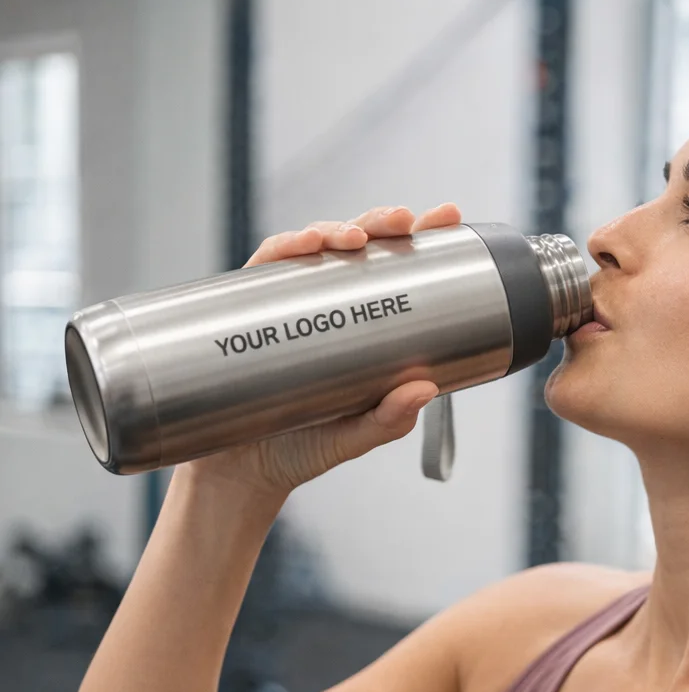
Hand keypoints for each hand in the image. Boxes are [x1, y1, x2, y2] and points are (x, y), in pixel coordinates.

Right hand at [177, 203, 462, 501]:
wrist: (237, 475)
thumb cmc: (302, 451)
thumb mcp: (355, 437)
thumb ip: (389, 420)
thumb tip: (426, 388)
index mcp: (363, 328)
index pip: (397, 273)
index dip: (422, 239)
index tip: (448, 216)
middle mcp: (327, 307)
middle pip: (358, 248)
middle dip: (382, 223)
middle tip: (404, 220)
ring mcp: (287, 305)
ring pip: (314, 249)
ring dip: (336, 229)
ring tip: (358, 235)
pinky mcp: (246, 310)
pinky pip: (265, 269)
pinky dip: (284, 249)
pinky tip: (303, 246)